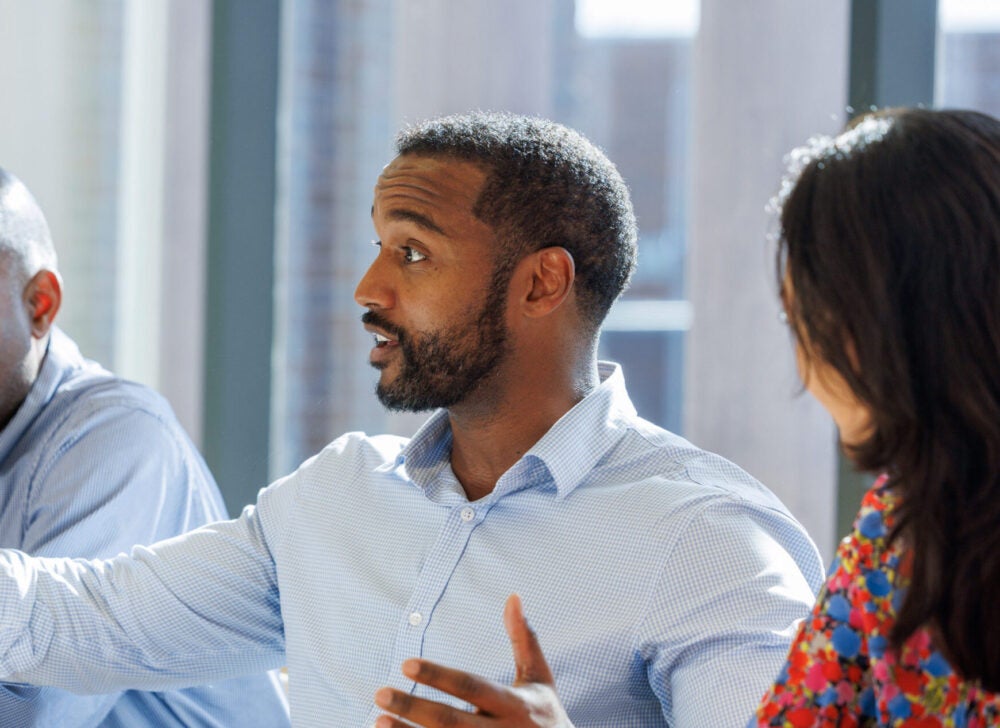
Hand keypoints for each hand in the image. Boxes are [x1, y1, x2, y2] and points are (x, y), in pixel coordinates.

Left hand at [373, 594, 573, 726]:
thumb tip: (513, 596)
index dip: (438, 676)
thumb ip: (524, 639)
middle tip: (380, 692)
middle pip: (450, 722)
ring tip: (377, 721)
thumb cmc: (547, 717)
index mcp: (514, 705)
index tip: (406, 664)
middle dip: (413, 708)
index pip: (471, 686)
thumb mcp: (540, 679)